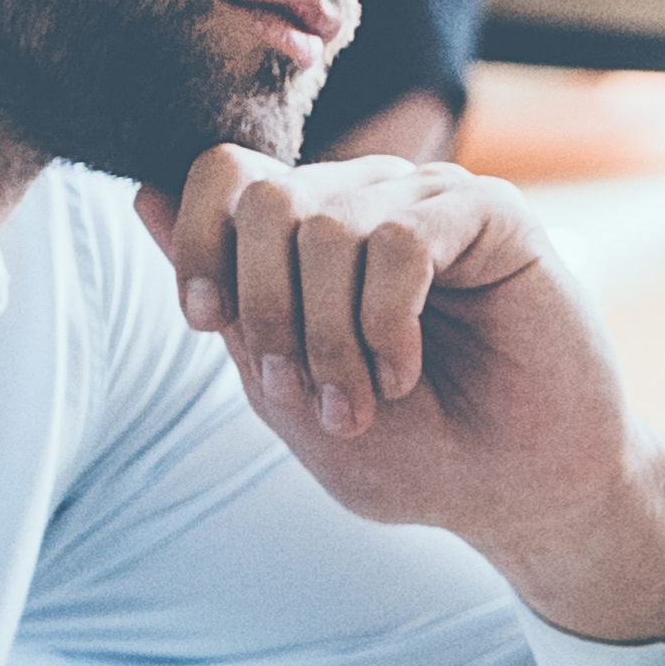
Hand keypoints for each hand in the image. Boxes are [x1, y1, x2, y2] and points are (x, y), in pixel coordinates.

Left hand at [136, 146, 664, 644]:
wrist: (517, 492)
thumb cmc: (412, 449)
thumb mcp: (287, 388)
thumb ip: (229, 300)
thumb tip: (146, 190)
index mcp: (311, 233)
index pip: (223, 173)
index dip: (196, 241)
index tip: (207, 322)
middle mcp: (367, 200)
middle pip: (263, 198)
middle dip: (268, 312)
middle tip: (310, 393)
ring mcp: (430, 201)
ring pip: (327, 225)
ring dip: (330, 337)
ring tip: (365, 401)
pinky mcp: (494, 215)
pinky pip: (402, 240)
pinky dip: (386, 323)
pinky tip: (404, 369)